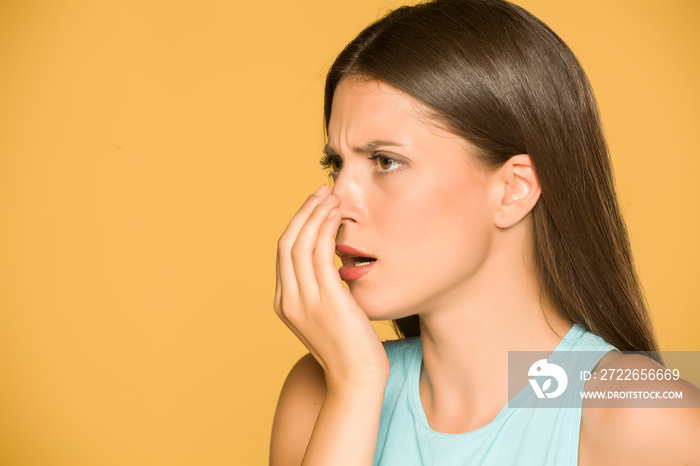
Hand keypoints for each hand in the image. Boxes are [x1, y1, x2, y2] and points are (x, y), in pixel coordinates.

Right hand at [274, 185, 389, 389]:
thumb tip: (329, 261)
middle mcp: (288, 301)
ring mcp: (304, 302)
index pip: (284, 253)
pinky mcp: (326, 302)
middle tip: (322, 191)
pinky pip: (319, 255)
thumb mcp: (327, 314)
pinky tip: (337, 216)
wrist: (357, 379)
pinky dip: (325, 230)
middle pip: (286, 243)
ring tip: (332, 197)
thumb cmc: (349, 347)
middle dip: (303, 212)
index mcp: (284, 303)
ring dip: (315, 215)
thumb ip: (321, 289)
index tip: (315, 204)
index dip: (298, 223)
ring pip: (300, 244)